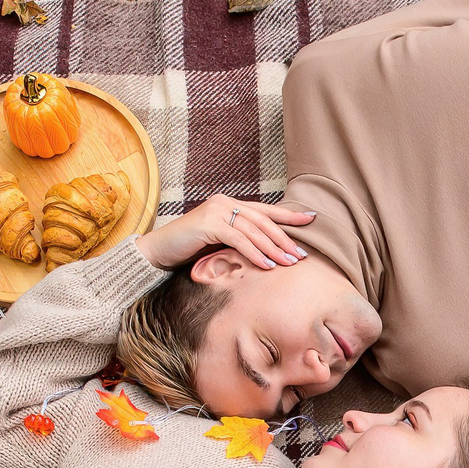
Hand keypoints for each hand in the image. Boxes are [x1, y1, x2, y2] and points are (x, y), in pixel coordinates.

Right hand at [137, 194, 314, 271]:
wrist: (158, 250)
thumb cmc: (188, 249)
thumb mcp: (219, 243)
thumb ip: (239, 240)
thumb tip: (267, 252)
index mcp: (230, 204)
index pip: (265, 210)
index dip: (289, 214)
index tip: (311, 218)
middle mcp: (225, 203)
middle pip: (263, 220)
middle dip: (284, 238)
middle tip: (301, 254)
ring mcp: (216, 211)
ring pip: (253, 230)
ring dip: (273, 248)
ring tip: (288, 263)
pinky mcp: (208, 223)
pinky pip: (238, 239)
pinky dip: (254, 252)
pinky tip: (266, 264)